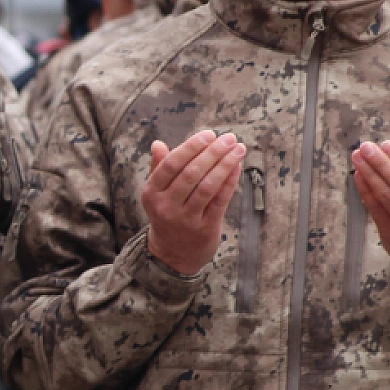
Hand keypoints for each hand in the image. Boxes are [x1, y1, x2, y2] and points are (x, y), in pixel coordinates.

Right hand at [142, 130, 244, 275]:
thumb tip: (157, 144)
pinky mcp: (204, 229)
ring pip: (207, 187)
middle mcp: (165, 206)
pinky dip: (229, 182)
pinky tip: (237, 167)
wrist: (172, 255)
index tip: (209, 134)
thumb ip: (158, 168)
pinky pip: (219, 201)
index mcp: (151, 193)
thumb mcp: (157, 193)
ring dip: (225, 165)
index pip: (171, 164)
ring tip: (238, 149)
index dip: (191, 147)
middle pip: (191, 173)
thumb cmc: (167, 214)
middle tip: (229, 137)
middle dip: (212, 152)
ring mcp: (185, 219)